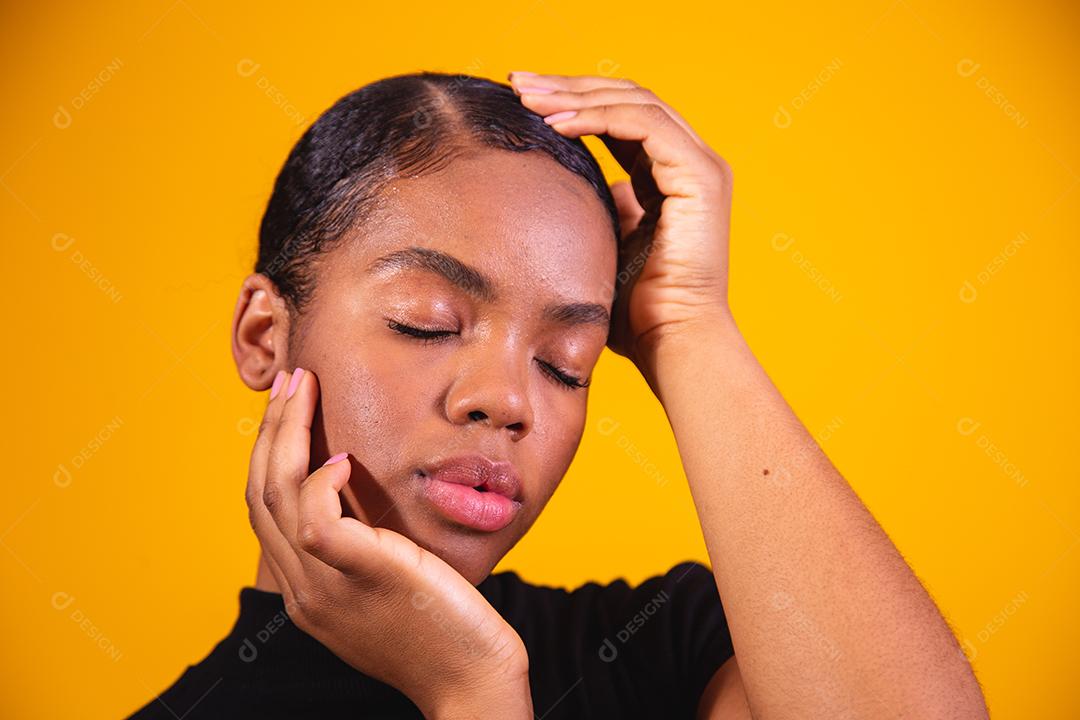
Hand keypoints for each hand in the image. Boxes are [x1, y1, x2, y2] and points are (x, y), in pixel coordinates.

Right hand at [246, 367, 532, 718]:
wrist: (471, 680)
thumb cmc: (442, 628)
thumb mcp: (385, 586)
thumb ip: (360, 549)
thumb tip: (358, 496)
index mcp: (304, 590)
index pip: (264, 511)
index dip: (269, 453)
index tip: (289, 409)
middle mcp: (302, 590)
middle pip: (260, 494)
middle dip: (270, 430)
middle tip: (291, 381)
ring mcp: (325, 588)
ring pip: (277, 495)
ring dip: (286, 433)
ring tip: (305, 388)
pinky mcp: (361, 576)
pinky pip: (316, 520)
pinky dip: (319, 480)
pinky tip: (343, 457)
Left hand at [509, 71, 734, 377]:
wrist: (670, 343)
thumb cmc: (635, 312)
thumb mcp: (601, 243)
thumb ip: (592, 209)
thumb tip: (556, 187)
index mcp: (670, 175)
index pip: (619, 118)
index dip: (571, 102)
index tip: (521, 99)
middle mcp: (690, 162)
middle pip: (626, 99)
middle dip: (568, 87)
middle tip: (517, 83)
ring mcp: (700, 166)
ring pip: (634, 103)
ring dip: (576, 96)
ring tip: (527, 98)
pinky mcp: (700, 175)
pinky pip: (642, 125)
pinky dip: (597, 118)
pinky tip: (555, 123)